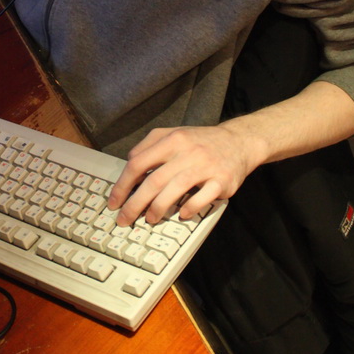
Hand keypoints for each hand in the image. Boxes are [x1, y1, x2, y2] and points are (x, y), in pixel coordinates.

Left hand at [107, 123, 262, 226]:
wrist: (239, 141)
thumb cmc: (201, 142)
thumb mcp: (173, 134)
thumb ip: (149, 145)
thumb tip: (129, 164)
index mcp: (172, 140)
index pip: (138, 163)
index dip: (123, 185)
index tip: (115, 201)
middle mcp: (188, 151)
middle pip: (154, 181)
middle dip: (135, 204)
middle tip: (125, 219)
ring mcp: (206, 166)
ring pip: (175, 190)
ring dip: (158, 209)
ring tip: (149, 219)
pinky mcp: (222, 180)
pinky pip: (202, 198)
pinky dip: (189, 208)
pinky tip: (180, 215)